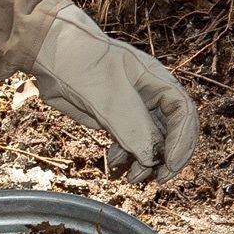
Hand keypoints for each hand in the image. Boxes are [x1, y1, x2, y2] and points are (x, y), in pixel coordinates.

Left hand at [29, 4, 199, 184]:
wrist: (50, 55)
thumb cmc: (80, 62)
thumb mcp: (108, 96)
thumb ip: (133, 127)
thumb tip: (151, 158)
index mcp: (156, 80)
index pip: (183, 112)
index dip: (182, 139)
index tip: (169, 163)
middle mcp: (150, 95)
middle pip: (172, 130)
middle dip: (168, 156)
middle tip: (158, 178)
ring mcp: (133, 108)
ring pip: (152, 141)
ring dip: (146, 163)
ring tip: (133, 179)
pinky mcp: (116, 119)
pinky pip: (131, 143)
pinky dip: (127, 158)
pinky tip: (115, 164)